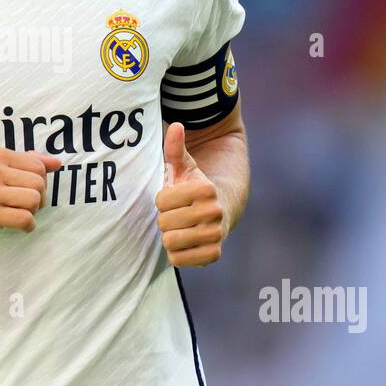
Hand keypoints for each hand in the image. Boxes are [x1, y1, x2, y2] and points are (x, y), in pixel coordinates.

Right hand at [0, 147, 61, 242]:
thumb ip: (23, 162)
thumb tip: (56, 163)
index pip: (38, 165)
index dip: (40, 181)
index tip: (27, 190)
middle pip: (39, 183)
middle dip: (39, 198)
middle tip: (26, 206)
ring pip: (34, 200)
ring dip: (33, 212)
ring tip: (20, 214)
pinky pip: (24, 219)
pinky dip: (28, 226)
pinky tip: (19, 226)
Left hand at [155, 122, 223, 266]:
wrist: (223, 210)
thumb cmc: (195, 188)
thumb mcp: (185, 167)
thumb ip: (176, 148)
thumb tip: (175, 126)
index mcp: (205, 189)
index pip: (162, 201)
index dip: (162, 200)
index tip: (172, 198)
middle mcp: (213, 212)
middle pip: (164, 223)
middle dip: (165, 219)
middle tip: (176, 215)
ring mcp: (215, 234)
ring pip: (170, 242)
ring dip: (170, 236)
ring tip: (179, 228)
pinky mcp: (214, 253)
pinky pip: (179, 260)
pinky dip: (176, 254)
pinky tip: (183, 243)